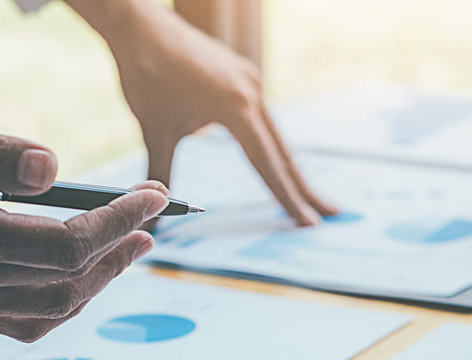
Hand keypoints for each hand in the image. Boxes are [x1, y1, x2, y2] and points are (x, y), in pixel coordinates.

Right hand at [0, 93, 169, 340]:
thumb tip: (52, 167)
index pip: (64, 247)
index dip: (117, 223)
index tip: (153, 194)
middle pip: (66, 283)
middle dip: (119, 251)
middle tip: (153, 218)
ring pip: (49, 310)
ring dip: (98, 280)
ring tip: (130, 244)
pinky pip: (20, 323)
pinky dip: (60, 304)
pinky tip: (80, 274)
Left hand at [69, 0, 336, 225]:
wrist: (139, 24)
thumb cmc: (145, 75)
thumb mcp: (153, 132)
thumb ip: (159, 176)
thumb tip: (152, 216)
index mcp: (236, 107)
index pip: (268, 164)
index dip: (287, 198)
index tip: (306, 223)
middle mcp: (252, 92)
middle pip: (284, 151)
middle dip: (305, 187)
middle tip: (332, 214)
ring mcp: (250, 80)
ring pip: (275, 134)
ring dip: (290, 167)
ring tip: (310, 195)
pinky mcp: (242, 75)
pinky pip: (263, 116)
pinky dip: (272, 143)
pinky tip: (278, 160)